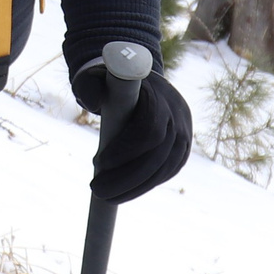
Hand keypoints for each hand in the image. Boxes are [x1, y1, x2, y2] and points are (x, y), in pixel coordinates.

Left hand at [72, 62, 191, 202]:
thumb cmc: (113, 83)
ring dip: (135, 188)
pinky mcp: (183, 150)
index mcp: (159, 97)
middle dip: (126, 178)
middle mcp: (178, 117)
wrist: (143, 83)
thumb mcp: (95, 77)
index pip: (149, 129)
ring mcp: (184, 135)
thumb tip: (92, 102)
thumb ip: (89, 86)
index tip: (97, 162)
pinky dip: (146, 185)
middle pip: (157, 156)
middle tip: (96, 189)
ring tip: (106, 196)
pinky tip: (124, 192)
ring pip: (164, 170)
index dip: (126, 149)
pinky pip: (167, 173)